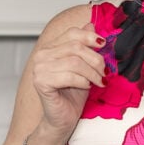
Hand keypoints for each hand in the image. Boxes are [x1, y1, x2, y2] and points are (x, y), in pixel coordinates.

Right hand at [31, 22, 104, 137]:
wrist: (62, 119)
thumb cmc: (73, 95)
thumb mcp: (85, 67)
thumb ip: (86, 47)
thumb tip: (91, 24)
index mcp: (51, 48)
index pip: (72, 33)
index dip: (90, 37)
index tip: (103, 45)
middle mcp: (42, 56)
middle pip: (76, 47)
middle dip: (95, 59)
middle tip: (104, 72)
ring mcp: (39, 69)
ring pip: (75, 62)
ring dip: (92, 73)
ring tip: (98, 81)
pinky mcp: (41, 82)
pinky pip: (69, 76)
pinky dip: (83, 81)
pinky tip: (86, 87)